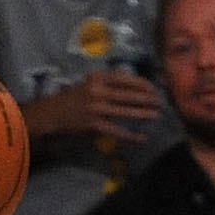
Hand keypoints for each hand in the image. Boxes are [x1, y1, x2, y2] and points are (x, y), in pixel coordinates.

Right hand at [26, 68, 162, 144]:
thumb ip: (108, 83)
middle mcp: (98, 90)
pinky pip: (116, 129)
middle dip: (146, 98)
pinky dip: (130, 134)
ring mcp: (96, 107)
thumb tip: (131, 87)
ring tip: (155, 115)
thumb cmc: (74, 97)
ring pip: (124, 110)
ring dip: (141, 113)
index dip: (141, 83)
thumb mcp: (91, 83)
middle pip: (127, 93)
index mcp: (98, 77)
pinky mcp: (93, 123)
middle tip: (160, 101)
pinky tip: (141, 137)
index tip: (153, 87)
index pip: (125, 78)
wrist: (54, 111)